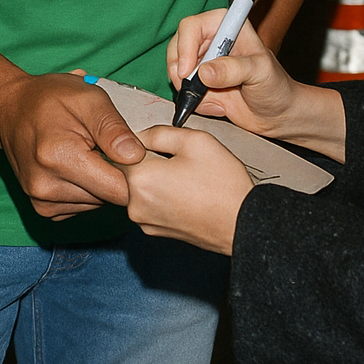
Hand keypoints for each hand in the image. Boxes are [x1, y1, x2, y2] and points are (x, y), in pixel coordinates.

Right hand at [0, 71, 143, 218]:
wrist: (10, 109)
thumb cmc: (50, 98)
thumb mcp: (88, 98)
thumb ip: (113, 128)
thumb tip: (137, 157)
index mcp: (59, 156)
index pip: (116, 188)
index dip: (135, 172)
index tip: (136, 153)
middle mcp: (46, 187)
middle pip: (108, 198)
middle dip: (117, 175)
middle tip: (110, 146)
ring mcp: (41, 201)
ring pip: (97, 204)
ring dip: (102, 182)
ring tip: (91, 152)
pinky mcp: (42, 209)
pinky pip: (82, 206)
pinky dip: (88, 189)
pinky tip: (79, 166)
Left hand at [124, 125, 252, 253]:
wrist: (241, 224)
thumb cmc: (222, 183)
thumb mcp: (195, 140)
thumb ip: (159, 132)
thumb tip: (139, 135)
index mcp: (141, 179)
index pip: (122, 150)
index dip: (143, 141)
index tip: (163, 144)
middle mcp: (135, 205)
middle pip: (131, 170)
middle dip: (149, 160)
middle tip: (180, 160)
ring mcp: (144, 222)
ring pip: (141, 187)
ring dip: (156, 179)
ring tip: (186, 178)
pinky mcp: (155, 232)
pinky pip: (150, 204)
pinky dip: (162, 196)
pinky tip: (186, 193)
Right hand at [168, 14, 298, 136]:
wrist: (277, 114)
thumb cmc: (276, 86)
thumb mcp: (260, 73)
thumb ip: (234, 69)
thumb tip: (204, 72)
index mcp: (227, 25)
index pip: (193, 26)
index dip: (185, 46)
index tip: (187, 71)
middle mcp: (212, 39)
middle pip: (177, 47)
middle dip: (181, 71)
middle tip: (193, 91)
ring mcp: (203, 61)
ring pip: (176, 70)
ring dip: (189, 90)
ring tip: (216, 102)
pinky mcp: (200, 81)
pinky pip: (183, 90)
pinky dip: (194, 102)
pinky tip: (217, 106)